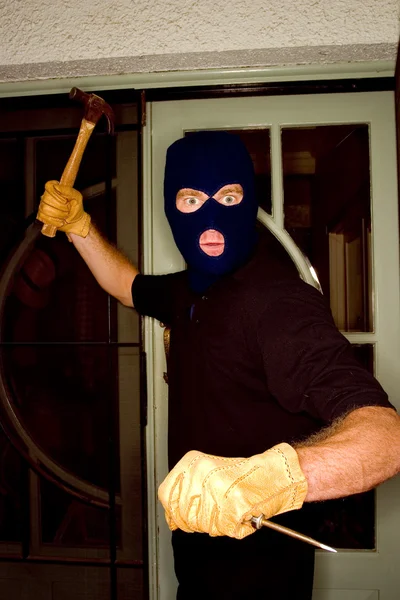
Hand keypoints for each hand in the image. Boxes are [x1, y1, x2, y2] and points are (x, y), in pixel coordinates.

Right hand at [37, 181, 90, 236]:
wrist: (75, 221)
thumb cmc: (76, 207)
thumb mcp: (76, 197)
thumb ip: (68, 190)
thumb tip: (56, 186)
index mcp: (55, 189)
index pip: (49, 186)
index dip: (56, 194)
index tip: (65, 200)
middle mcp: (47, 196)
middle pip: (47, 198)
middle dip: (60, 206)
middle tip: (67, 209)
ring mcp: (43, 205)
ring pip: (45, 208)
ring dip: (58, 214)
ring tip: (65, 215)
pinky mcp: (42, 215)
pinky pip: (43, 217)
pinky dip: (54, 220)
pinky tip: (60, 220)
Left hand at [158, 443, 307, 538]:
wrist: (273, 473)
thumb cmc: (242, 476)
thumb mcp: (207, 472)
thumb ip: (187, 491)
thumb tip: (171, 518)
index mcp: (192, 462)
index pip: (166, 494)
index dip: (172, 512)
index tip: (177, 519)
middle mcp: (201, 473)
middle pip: (184, 514)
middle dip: (197, 522)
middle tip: (214, 514)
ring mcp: (216, 489)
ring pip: (202, 524)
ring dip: (216, 524)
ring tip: (228, 510)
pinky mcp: (232, 506)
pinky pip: (222, 529)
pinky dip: (231, 527)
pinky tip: (238, 514)